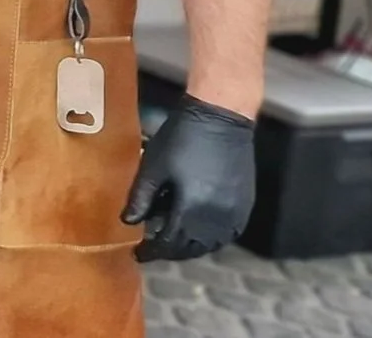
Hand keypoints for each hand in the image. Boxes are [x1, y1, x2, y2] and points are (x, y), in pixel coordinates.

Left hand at [122, 94, 255, 260]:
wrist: (219, 118)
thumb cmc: (181, 138)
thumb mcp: (154, 166)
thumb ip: (141, 198)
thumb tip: (127, 222)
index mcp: (192, 210)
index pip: (170, 243)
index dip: (153, 251)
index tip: (139, 254)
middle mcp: (217, 219)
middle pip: (191, 248)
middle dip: (170, 250)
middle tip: (153, 246)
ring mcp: (235, 214)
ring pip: (210, 244)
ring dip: (190, 246)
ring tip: (171, 239)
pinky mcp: (244, 205)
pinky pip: (227, 234)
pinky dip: (210, 238)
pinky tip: (196, 230)